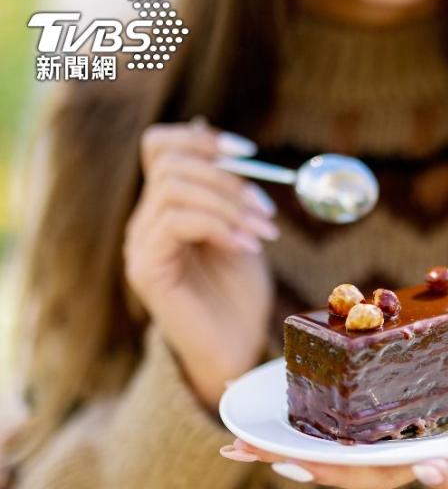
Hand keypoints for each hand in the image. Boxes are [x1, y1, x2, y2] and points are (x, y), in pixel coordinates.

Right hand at [125, 121, 276, 408]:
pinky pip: (176, 222)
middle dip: (227, 177)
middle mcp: (146, 221)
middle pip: (171, 163)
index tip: (247, 151)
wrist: (236, 349)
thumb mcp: (243, 230)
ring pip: (174, 189)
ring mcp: (141, 244)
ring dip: (228, 204)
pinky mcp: (146, 268)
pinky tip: (247, 246)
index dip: (201, 139)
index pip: (161, 147)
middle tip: (265, 208)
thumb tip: (230, 146)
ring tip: (263, 231)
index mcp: (167, 207)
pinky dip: (219, 226)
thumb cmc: (240, 294)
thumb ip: (232, 194)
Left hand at [220, 384, 447, 488]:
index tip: (430, 465)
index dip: (443, 470)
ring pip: (339, 461)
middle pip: (378, 472)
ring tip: (248, 448)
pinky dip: (281, 437)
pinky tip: (238, 435)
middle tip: (297, 459)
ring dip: (295, 455)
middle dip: (339, 468)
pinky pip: (319, 438)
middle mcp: (418, 457)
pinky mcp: (358, 430)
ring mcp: (384, 447)